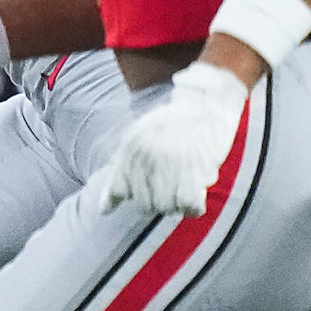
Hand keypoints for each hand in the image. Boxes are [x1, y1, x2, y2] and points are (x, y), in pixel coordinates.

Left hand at [99, 60, 250, 215]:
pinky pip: (189, 206)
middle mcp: (147, 158)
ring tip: (187, 183)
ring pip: (167, 207)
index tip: (144, 191)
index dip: (132, 196)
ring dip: (178, 202)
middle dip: (159, 198)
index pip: (119, 191)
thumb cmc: (174, 121)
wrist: (206, 101)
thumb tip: (103, 210)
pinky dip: (194, 207)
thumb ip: (121, 170)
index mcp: (131, 149)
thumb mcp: (139, 137)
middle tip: (174, 181)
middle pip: (145, 204)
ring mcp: (170, 166)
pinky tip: (198, 194)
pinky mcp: (194, 173)